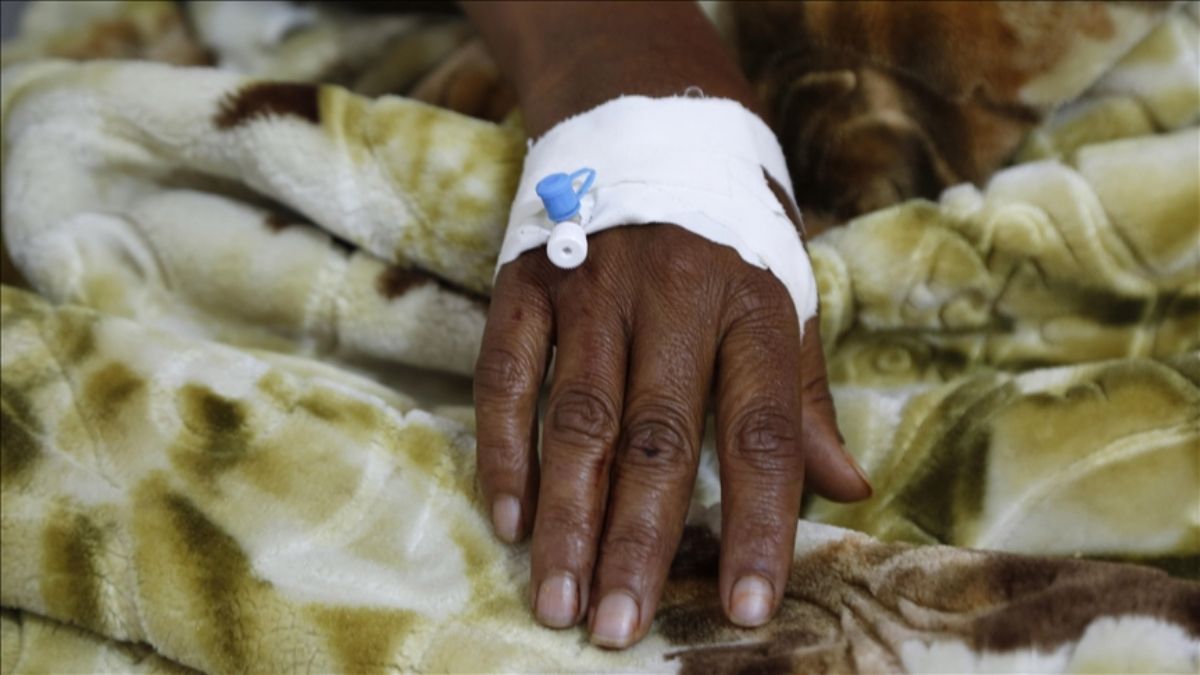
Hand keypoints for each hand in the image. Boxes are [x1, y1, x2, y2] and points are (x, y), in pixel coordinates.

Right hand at [474, 217, 871, 647]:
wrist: (648, 119)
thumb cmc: (731, 230)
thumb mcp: (788, 295)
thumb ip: (807, 398)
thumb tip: (849, 490)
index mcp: (754, 307)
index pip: (763, 434)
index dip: (758, 526)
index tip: (747, 608)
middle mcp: (674, 298)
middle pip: (658, 438)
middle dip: (639, 541)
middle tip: (621, 628)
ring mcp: (593, 288)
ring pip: (578, 419)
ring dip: (566, 516)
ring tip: (561, 599)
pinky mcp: (528, 280)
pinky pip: (508, 374)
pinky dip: (505, 449)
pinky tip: (508, 520)